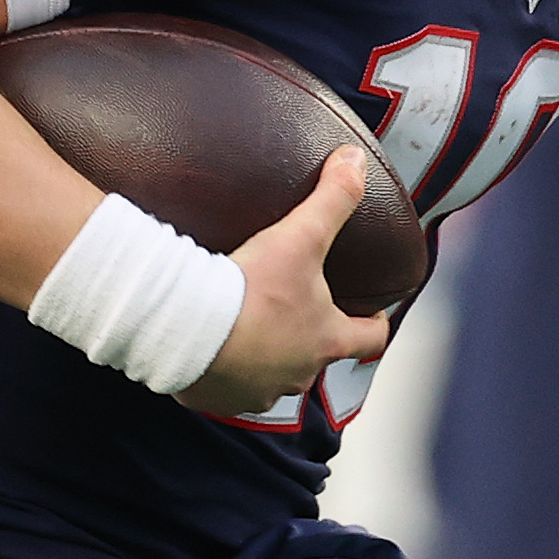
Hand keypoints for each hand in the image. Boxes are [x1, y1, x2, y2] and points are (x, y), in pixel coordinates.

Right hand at [184, 151, 390, 415]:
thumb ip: (333, 199)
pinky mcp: (216, 397)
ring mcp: (257, 391)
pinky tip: (210, 344)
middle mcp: (297, 374)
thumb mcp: (299, 238)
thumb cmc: (250, 293)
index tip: (370, 311)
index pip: (369, 339)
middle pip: (316, 357)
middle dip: (308, 335)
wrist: (185, 328)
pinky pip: (226, 385)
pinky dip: (223, 369)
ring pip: (271, 374)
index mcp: (325, 341)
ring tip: (247, 325)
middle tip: (294, 308)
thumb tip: (355, 161)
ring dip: (264, 354)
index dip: (372, 322)